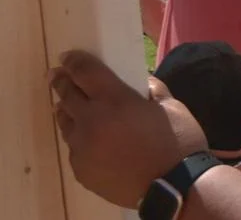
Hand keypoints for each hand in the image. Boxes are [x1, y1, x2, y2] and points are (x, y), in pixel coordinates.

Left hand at [50, 51, 207, 207]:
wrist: (175, 187)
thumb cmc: (179, 143)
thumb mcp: (172, 107)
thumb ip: (153, 90)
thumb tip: (141, 83)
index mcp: (115, 100)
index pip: (84, 72)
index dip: (74, 61)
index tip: (68, 57)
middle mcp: (91, 120)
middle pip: (67, 95)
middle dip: (62, 82)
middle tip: (58, 76)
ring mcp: (83, 147)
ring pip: (65, 122)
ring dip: (67, 111)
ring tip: (68, 107)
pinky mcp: (81, 170)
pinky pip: (75, 148)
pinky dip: (80, 139)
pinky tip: (91, 141)